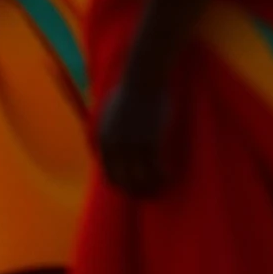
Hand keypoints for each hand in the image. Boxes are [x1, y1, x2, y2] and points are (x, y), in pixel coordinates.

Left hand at [97, 79, 174, 195]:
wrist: (142, 78)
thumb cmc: (128, 92)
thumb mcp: (107, 114)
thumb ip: (106, 132)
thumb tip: (105, 144)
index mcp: (102, 140)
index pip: (108, 174)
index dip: (121, 186)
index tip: (133, 189)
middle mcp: (114, 146)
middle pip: (123, 181)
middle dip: (136, 192)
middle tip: (150, 195)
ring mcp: (132, 144)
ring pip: (141, 179)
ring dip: (152, 188)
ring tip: (161, 189)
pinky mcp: (150, 140)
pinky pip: (156, 169)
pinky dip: (163, 177)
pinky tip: (170, 177)